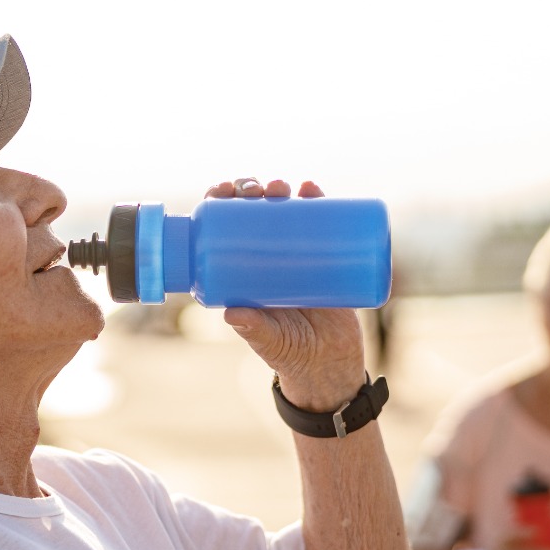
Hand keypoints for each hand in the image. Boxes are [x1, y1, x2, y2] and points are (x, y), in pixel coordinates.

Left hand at [209, 177, 366, 411]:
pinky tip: (311, 187)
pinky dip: (316, 201)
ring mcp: (295, 255)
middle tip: (257, 190)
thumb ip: (253, 329)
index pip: (222, 228)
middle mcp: (264, 258)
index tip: (222, 191)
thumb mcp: (269, 340)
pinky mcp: (325, 257)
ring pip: (283, 211)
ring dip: (280, 190)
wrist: (330, 363)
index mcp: (240, 272)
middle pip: (252, 212)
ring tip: (283, 188)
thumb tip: (232, 314)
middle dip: (250, 190)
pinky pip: (320, 222)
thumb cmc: (289, 353)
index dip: (219, 202)